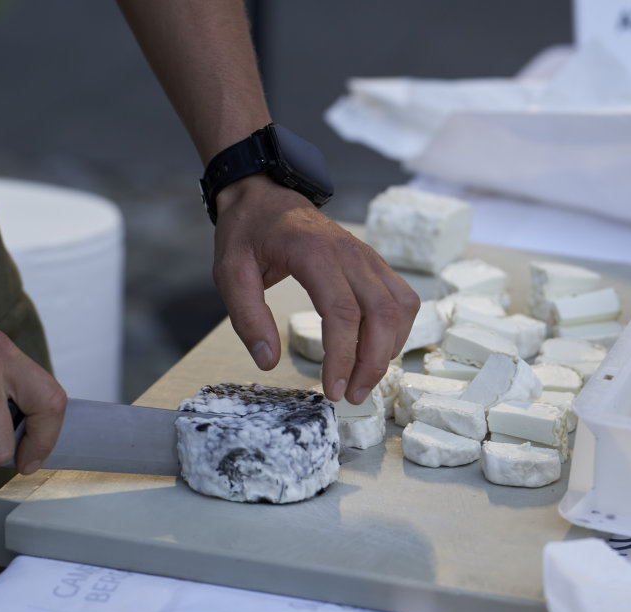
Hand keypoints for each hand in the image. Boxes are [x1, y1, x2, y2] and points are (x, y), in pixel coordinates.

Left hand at [212, 175, 419, 403]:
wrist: (265, 195)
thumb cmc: (248, 233)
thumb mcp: (229, 273)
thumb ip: (247, 318)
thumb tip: (268, 362)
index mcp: (314, 254)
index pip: (343, 313)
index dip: (343, 358)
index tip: (333, 391)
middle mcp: (350, 254)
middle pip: (381, 314)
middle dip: (373, 363)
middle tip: (352, 397)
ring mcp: (367, 256)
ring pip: (400, 308)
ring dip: (390, 350)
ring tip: (364, 381)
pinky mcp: (373, 263)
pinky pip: (401, 299)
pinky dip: (396, 331)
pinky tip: (376, 352)